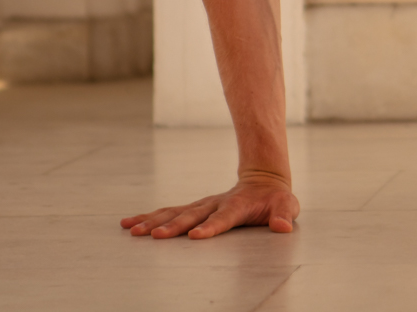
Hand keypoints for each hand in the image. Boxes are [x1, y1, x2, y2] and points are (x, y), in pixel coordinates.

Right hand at [121, 172, 299, 239]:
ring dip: (153, 221)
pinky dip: (149, 217)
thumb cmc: (276, 199)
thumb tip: (284, 227)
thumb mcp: (287, 205)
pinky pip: (169, 212)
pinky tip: (130, 223)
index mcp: (237, 206)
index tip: (196, 236)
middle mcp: (215, 204)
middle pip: (192, 216)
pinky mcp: (194, 208)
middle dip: (172, 227)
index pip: (223, 218)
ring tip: (132, 230)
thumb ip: (284, 215)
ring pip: (174, 212)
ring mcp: (203, 205)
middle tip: (153, 236)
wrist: (263, 180)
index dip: (211, 227)